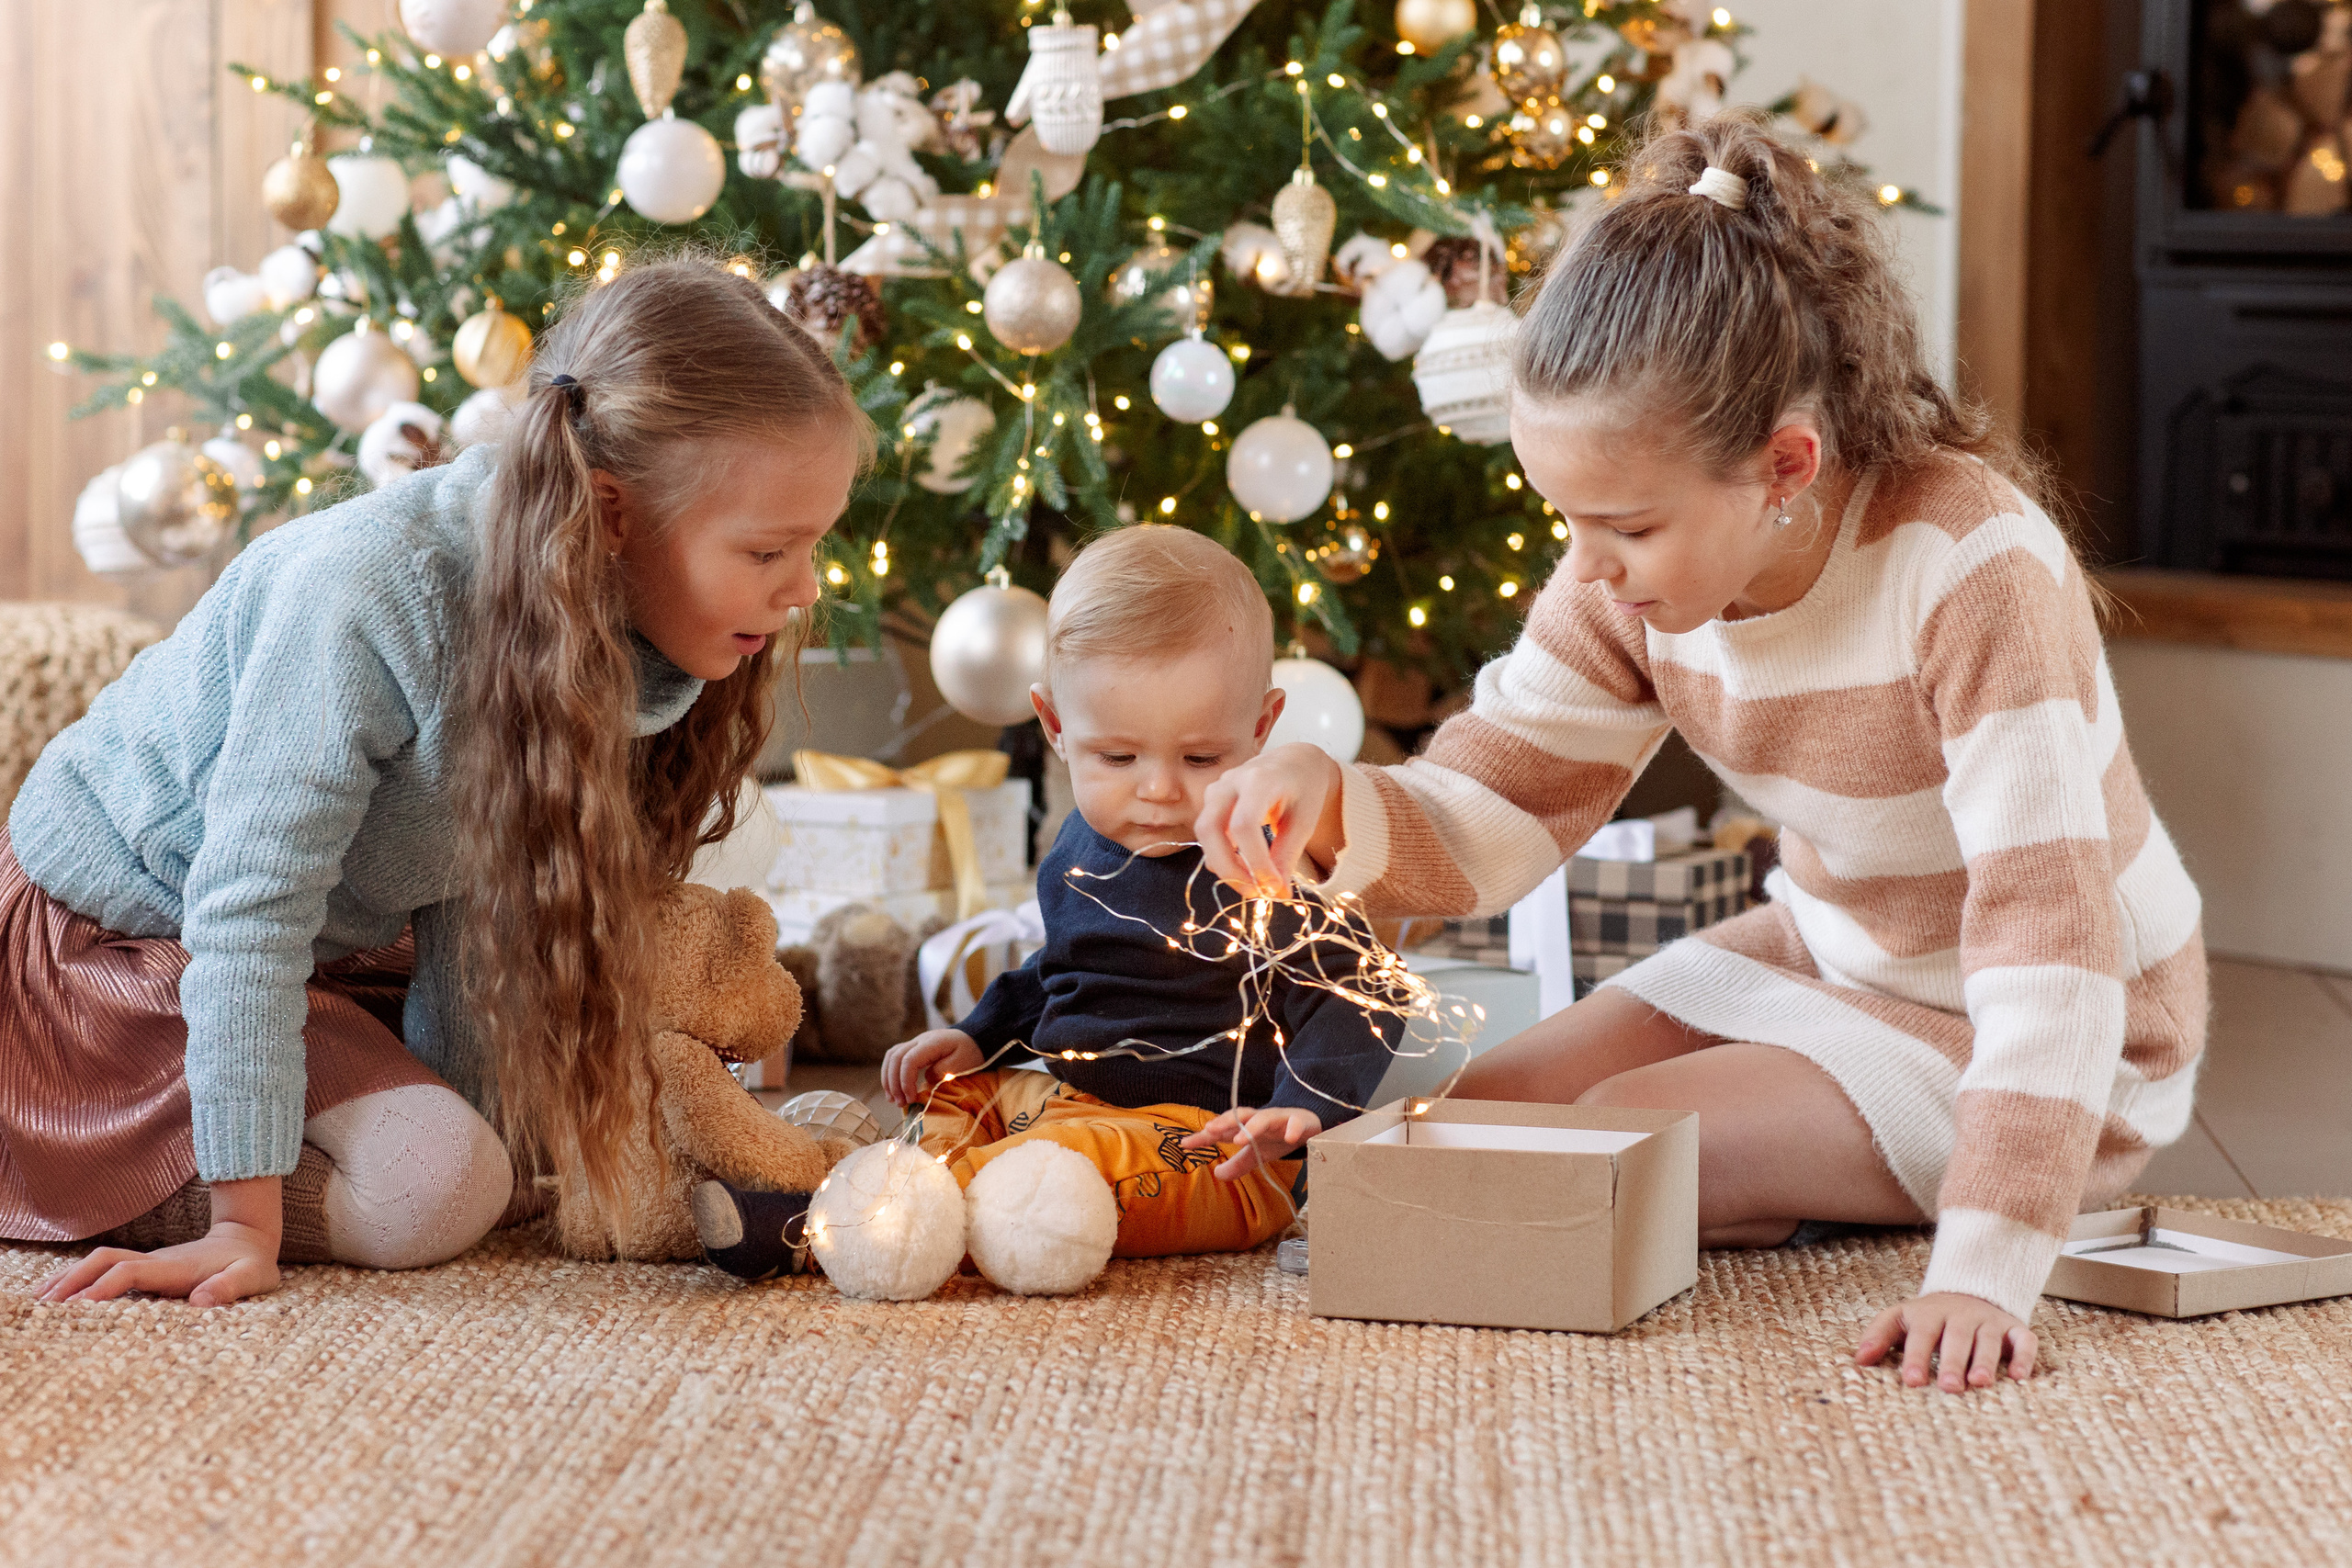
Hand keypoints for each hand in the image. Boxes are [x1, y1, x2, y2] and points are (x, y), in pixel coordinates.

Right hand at [34, 1222, 282, 1308]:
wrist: (249, 1238)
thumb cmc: (251, 1263)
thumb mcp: (252, 1276)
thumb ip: (230, 1287)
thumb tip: (199, 1301)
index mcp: (175, 1267)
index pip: (129, 1272)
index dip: (102, 1287)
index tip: (75, 1306)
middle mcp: (155, 1262)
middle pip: (103, 1261)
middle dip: (73, 1279)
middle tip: (43, 1305)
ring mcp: (149, 1263)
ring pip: (100, 1261)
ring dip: (70, 1276)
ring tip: (39, 1300)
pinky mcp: (148, 1268)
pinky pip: (107, 1269)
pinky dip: (81, 1278)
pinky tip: (63, 1293)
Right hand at [882, 1028, 983, 1105]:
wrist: (974, 1039)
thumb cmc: (970, 1052)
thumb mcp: (962, 1063)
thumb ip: (942, 1071)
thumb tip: (925, 1080)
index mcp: (932, 1043)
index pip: (909, 1060)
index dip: (906, 1081)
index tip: (911, 1099)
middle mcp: (919, 1040)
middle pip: (895, 1057)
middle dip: (894, 1083)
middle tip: (900, 1103)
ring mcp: (915, 1042)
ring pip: (891, 1056)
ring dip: (889, 1079)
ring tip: (893, 1099)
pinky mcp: (914, 1049)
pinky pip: (895, 1058)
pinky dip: (891, 1074)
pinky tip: (894, 1090)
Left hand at [1181, 1105, 1322, 1180]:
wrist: (1308, 1124)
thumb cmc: (1277, 1137)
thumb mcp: (1257, 1153)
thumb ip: (1238, 1163)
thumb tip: (1217, 1174)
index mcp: (1247, 1127)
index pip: (1223, 1129)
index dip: (1204, 1136)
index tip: (1185, 1144)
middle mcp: (1260, 1119)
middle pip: (1241, 1116)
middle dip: (1225, 1121)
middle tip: (1210, 1129)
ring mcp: (1280, 1118)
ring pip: (1265, 1117)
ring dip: (1252, 1126)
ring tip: (1240, 1139)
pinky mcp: (1300, 1121)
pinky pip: (1296, 1123)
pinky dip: (1292, 1129)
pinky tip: (1288, 1138)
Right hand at [1194, 742, 1346, 895]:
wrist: (1294, 763)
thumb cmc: (1303, 790)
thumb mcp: (1304, 822)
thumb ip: (1287, 856)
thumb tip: (1276, 894)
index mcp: (1259, 779)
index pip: (1244, 824)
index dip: (1255, 861)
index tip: (1273, 887)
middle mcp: (1230, 781)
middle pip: (1210, 829)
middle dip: (1229, 868)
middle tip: (1256, 893)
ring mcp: (1216, 789)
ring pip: (1204, 835)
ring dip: (1225, 866)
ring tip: (1254, 884)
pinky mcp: (1211, 801)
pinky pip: (1208, 835)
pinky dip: (1223, 857)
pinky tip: (1245, 869)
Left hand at [1856, 1292, 2037, 1391]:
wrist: (1970, 1290)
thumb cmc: (1929, 1318)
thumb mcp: (1900, 1319)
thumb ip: (1879, 1336)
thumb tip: (1858, 1360)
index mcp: (1930, 1314)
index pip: (1922, 1335)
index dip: (1917, 1357)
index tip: (1913, 1381)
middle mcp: (1962, 1316)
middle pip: (1957, 1338)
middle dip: (1953, 1363)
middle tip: (1949, 1387)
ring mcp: (1990, 1321)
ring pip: (1990, 1340)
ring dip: (1986, 1360)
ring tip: (1980, 1383)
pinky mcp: (2015, 1328)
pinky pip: (2025, 1340)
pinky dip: (2024, 1357)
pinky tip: (2018, 1378)